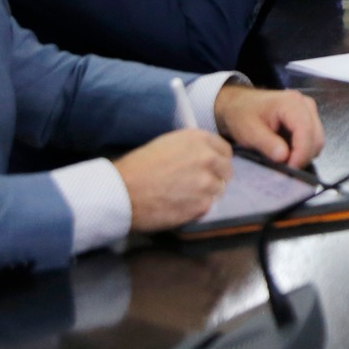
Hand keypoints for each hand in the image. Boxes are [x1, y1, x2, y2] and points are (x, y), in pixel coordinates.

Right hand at [114, 129, 231, 231]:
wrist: (122, 191)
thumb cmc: (139, 165)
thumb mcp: (168, 143)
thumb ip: (193, 148)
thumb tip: (208, 156)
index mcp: (199, 139)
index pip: (225, 151)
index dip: (217, 161)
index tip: (209, 168)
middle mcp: (208, 158)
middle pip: (226, 171)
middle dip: (215, 178)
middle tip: (196, 185)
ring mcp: (207, 183)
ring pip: (218, 190)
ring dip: (206, 194)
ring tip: (185, 196)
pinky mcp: (202, 205)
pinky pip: (208, 207)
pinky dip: (197, 209)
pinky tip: (180, 206)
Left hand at [213, 87, 325, 167]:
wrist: (240, 104)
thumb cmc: (243, 114)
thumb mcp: (249, 131)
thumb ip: (267, 144)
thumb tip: (284, 158)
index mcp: (291, 103)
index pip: (306, 131)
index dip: (301, 153)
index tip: (290, 169)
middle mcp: (305, 104)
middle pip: (316, 137)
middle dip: (303, 156)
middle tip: (285, 169)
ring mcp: (309, 111)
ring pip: (317, 140)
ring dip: (304, 154)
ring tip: (285, 161)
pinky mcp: (309, 118)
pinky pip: (313, 139)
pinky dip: (303, 150)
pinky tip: (288, 152)